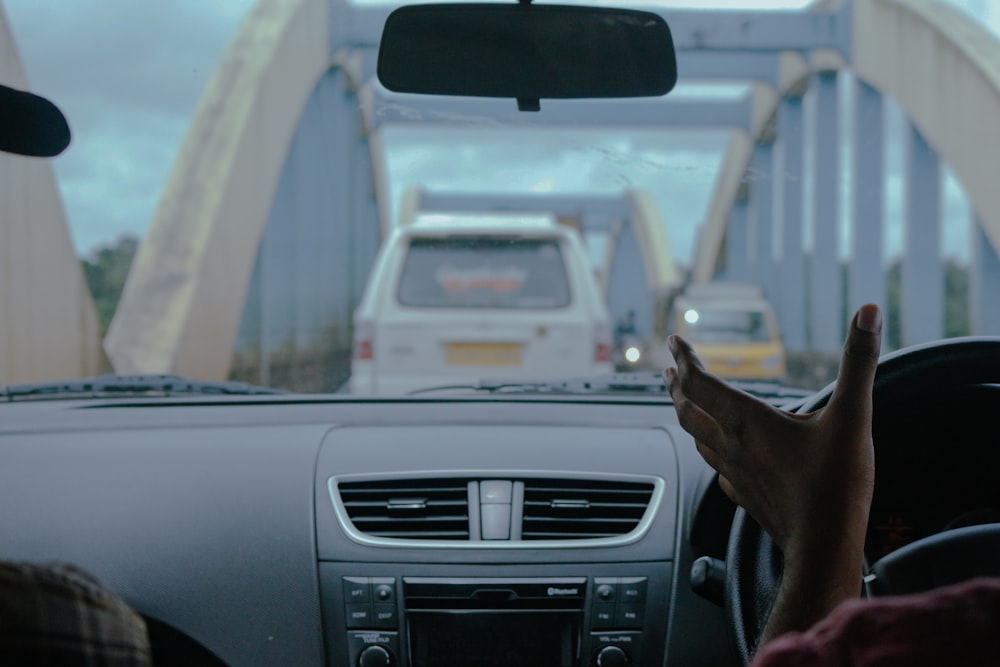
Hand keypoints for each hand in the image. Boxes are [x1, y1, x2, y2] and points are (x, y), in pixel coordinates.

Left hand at [665, 304, 881, 640]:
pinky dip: (710, 450)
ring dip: (688, 415)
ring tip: (687, 404)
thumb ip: (858, 362)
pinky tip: (719, 455)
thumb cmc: (836, 484)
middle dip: (678, 385)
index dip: (684, 358)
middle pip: (688, 410)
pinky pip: (716, 467)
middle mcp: (732, 444)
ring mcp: (734, 472)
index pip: (699, 382)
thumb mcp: (852, 416)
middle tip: (671, 369)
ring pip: (698, 438)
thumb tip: (868, 313)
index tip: (674, 340)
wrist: (825, 547)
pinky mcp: (744, 495)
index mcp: (747, 420)